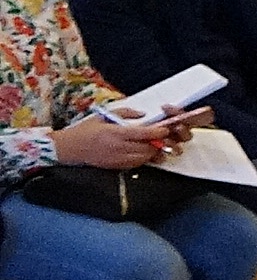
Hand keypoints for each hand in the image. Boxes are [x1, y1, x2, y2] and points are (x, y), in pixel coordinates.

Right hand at [54, 108, 191, 168]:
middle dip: (158, 142)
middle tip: (162, 137)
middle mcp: (118, 147)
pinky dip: (143, 158)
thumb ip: (125, 113)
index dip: (158, 132)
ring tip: (153, 144)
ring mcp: (118, 159)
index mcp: (115, 133)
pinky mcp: (117, 166)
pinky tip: (142, 152)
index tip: (164, 128)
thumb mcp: (103, 116)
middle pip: (148, 147)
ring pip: (145, 158)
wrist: (69, 148)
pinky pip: (137, 164)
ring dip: (152, 151)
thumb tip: (142, 114)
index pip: (144, 134)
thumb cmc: (85, 130)